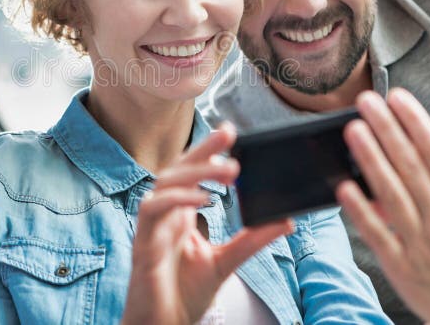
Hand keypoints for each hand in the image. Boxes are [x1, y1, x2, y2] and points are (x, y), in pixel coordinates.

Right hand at [121, 123, 292, 324]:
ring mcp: (152, 227)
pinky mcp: (143, 242)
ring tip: (229, 169)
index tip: (232, 134)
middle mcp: (164, 215)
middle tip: (230, 133)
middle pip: (177, 168)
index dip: (207, 152)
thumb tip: (285, 220)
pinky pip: (153, 209)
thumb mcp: (227, 262)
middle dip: (202, 149)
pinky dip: (178, 198)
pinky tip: (203, 197)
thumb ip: (251, 240)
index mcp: (180, 214)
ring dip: (195, 171)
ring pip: (164, 182)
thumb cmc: (185, 295)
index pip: (191, 172)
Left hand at [337, 89, 429, 324]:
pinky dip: (360, 209)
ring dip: (370, 159)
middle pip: (411, 165)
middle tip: (365, 101)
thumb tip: (398, 155)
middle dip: (387, 129)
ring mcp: (420, 242)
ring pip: (391, 193)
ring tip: (352, 130)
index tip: (397, 96)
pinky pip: (376, 233)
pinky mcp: (400, 265)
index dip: (416, 121)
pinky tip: (343, 187)